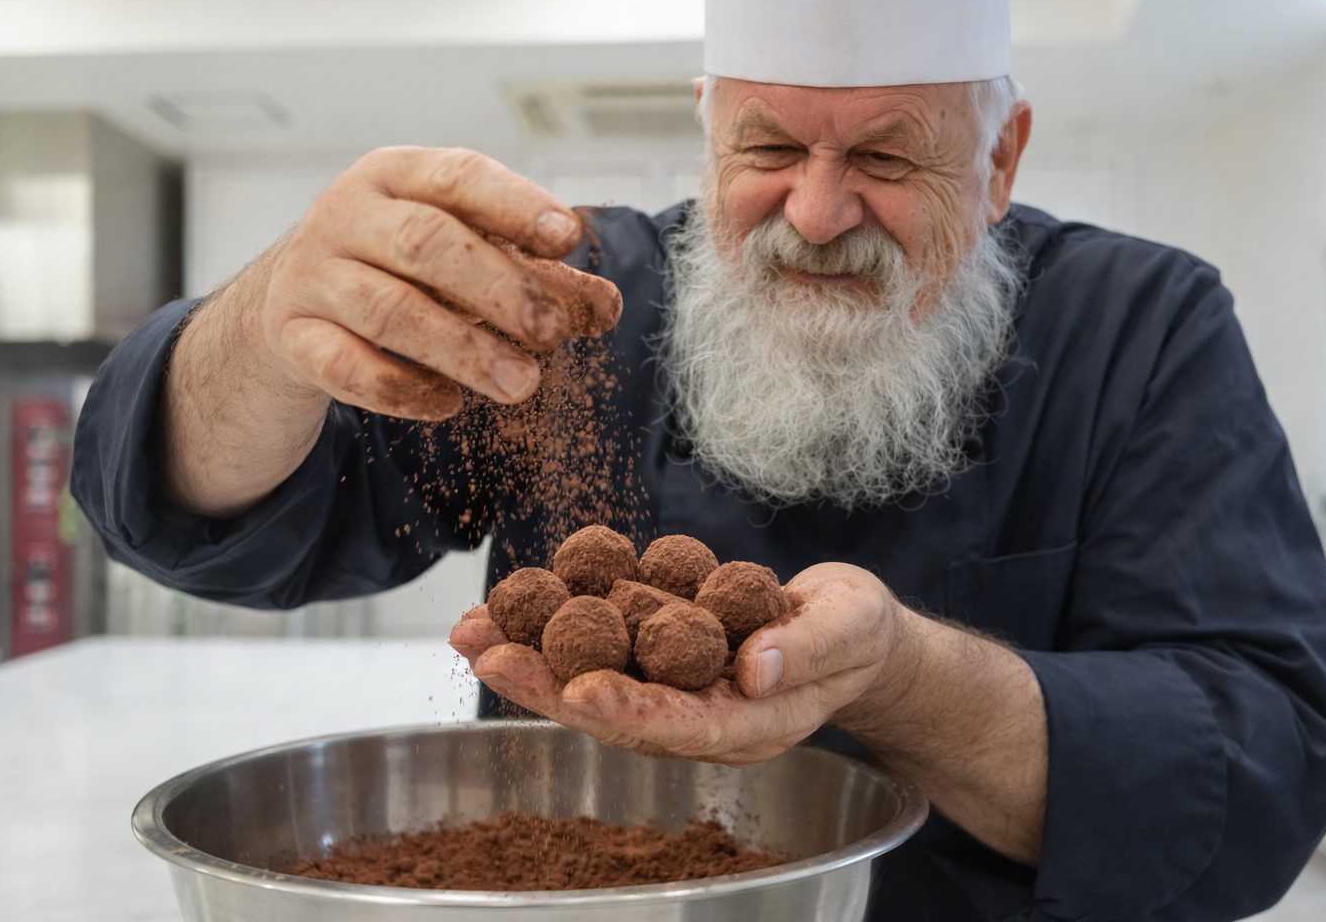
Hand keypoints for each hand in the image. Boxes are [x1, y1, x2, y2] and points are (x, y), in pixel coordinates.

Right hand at [254, 147, 621, 419]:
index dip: (515, 204)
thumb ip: (532, 270)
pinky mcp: (291, 336)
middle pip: (424, 242)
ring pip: (388, 311)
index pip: (458, 176)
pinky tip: (446, 404)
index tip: (568, 238)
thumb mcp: (459, 249)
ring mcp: (312, 275)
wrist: (291, 299)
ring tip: (521, 383)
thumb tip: (606, 306)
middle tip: (553, 330)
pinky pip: (345, 366)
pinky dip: (401, 389)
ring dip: (462, 349)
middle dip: (497, 287)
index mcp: (396, 174)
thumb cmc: (400, 266)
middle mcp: (346, 214)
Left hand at [449, 563, 910, 765]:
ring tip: (467, 631)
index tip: (579, 693)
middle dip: (544, 685)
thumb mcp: (850, 630)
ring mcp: (673, 685)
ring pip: (593, 675)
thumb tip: (751, 666)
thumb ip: (805, 651)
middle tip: (484, 657)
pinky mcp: (658, 650)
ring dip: (529, 654)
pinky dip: (554, 620)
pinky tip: (508, 600)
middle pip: (613, 709)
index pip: (681, 725)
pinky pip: (601, 639)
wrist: (852, 632)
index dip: (629, 711)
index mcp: (747, 725)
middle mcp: (697, 714)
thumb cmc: (858, 634)